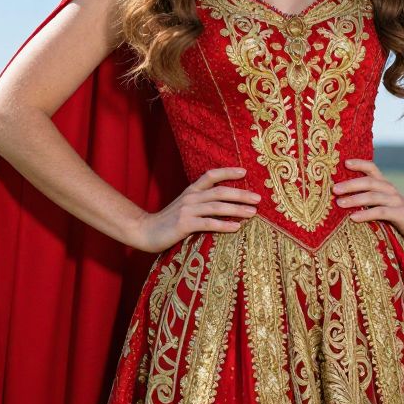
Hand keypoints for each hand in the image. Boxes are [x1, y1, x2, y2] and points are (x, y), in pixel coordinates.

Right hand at [127, 166, 262, 253]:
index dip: (228, 172)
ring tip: (253, 213)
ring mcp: (187, 210)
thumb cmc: (168, 221)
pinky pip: (208, 224)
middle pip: (220, 191)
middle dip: (241, 194)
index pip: (211, 176)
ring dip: (237, 209)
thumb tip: (225, 204)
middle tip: (258, 198)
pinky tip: (236, 227)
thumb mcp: (185, 207)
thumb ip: (201, 202)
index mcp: (191, 191)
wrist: (144, 231)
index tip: (245, 172)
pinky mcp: (184, 225)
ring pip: (217, 207)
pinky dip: (224, 225)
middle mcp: (190, 197)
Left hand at [333, 158, 403, 244]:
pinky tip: (353, 217)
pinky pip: (380, 212)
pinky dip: (366, 214)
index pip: (372, 168)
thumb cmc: (394, 212)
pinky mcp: (399, 214)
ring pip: (373, 196)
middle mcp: (389, 189)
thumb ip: (366, 196)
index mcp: (383, 183)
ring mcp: (395, 201)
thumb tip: (339, 195)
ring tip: (339, 203)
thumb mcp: (381, 201)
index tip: (344, 163)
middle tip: (335, 189)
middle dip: (350, 184)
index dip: (359, 163)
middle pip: (369, 181)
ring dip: (355, 199)